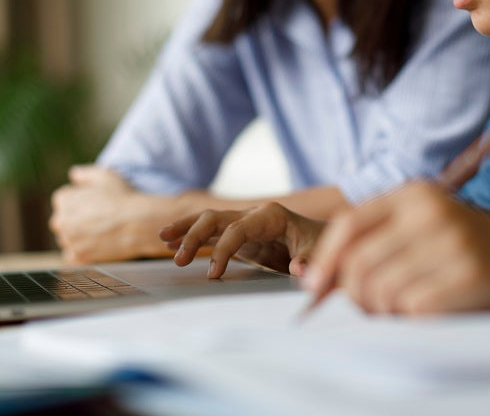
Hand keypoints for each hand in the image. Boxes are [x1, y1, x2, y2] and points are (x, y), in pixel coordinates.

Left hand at [49, 165, 201, 263]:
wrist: (139, 223)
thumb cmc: (123, 197)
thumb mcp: (105, 176)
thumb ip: (85, 173)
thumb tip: (73, 174)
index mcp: (64, 200)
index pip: (63, 199)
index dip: (80, 199)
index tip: (94, 203)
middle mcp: (61, 221)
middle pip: (62, 220)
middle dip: (75, 219)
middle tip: (97, 218)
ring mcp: (69, 241)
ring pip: (68, 239)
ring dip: (78, 237)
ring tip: (99, 231)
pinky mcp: (79, 257)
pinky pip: (73, 256)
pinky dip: (82, 253)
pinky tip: (97, 245)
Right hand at [158, 203, 324, 277]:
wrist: (327, 238)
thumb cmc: (323, 244)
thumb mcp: (320, 252)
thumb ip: (309, 260)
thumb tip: (297, 269)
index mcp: (271, 216)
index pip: (237, 229)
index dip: (223, 250)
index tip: (212, 275)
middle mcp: (253, 215)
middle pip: (216, 218)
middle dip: (194, 235)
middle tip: (178, 260)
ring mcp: (244, 223)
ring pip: (208, 220)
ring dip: (186, 230)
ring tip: (162, 239)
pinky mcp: (240, 235)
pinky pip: (211, 232)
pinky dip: (191, 235)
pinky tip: (170, 242)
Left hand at [304, 180, 489, 314]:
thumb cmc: (475, 252)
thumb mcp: (427, 229)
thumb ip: (378, 244)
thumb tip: (315, 278)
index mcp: (415, 194)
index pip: (348, 225)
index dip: (326, 260)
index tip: (314, 288)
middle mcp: (430, 211)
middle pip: (359, 264)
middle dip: (356, 297)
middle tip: (374, 308)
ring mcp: (451, 240)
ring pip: (382, 291)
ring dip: (386, 312)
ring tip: (409, 308)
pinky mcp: (469, 273)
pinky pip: (413, 309)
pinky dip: (414, 320)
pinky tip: (433, 311)